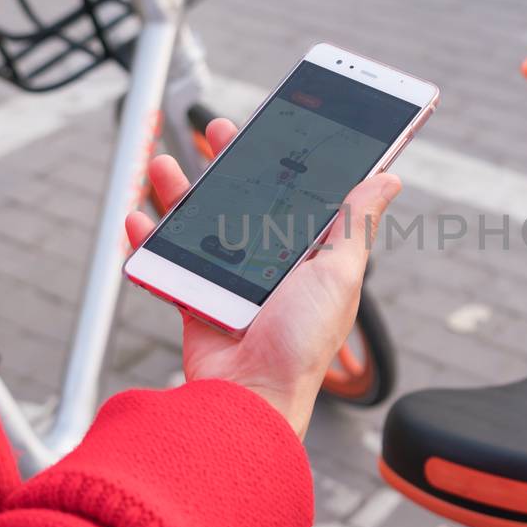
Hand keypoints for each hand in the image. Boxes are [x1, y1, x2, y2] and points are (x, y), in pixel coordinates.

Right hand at [125, 118, 401, 437]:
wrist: (251, 399)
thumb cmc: (302, 342)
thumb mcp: (339, 271)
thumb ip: (355, 221)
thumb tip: (388, 177)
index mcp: (310, 256)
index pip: (299, 196)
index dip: (288, 162)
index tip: (277, 127)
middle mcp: (271, 265)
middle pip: (245, 202)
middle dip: (229, 164)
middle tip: (218, 132)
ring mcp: (230, 282)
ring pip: (201, 225)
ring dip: (179, 192)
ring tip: (165, 166)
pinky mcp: (197, 301)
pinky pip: (169, 263)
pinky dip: (149, 239)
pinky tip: (138, 217)